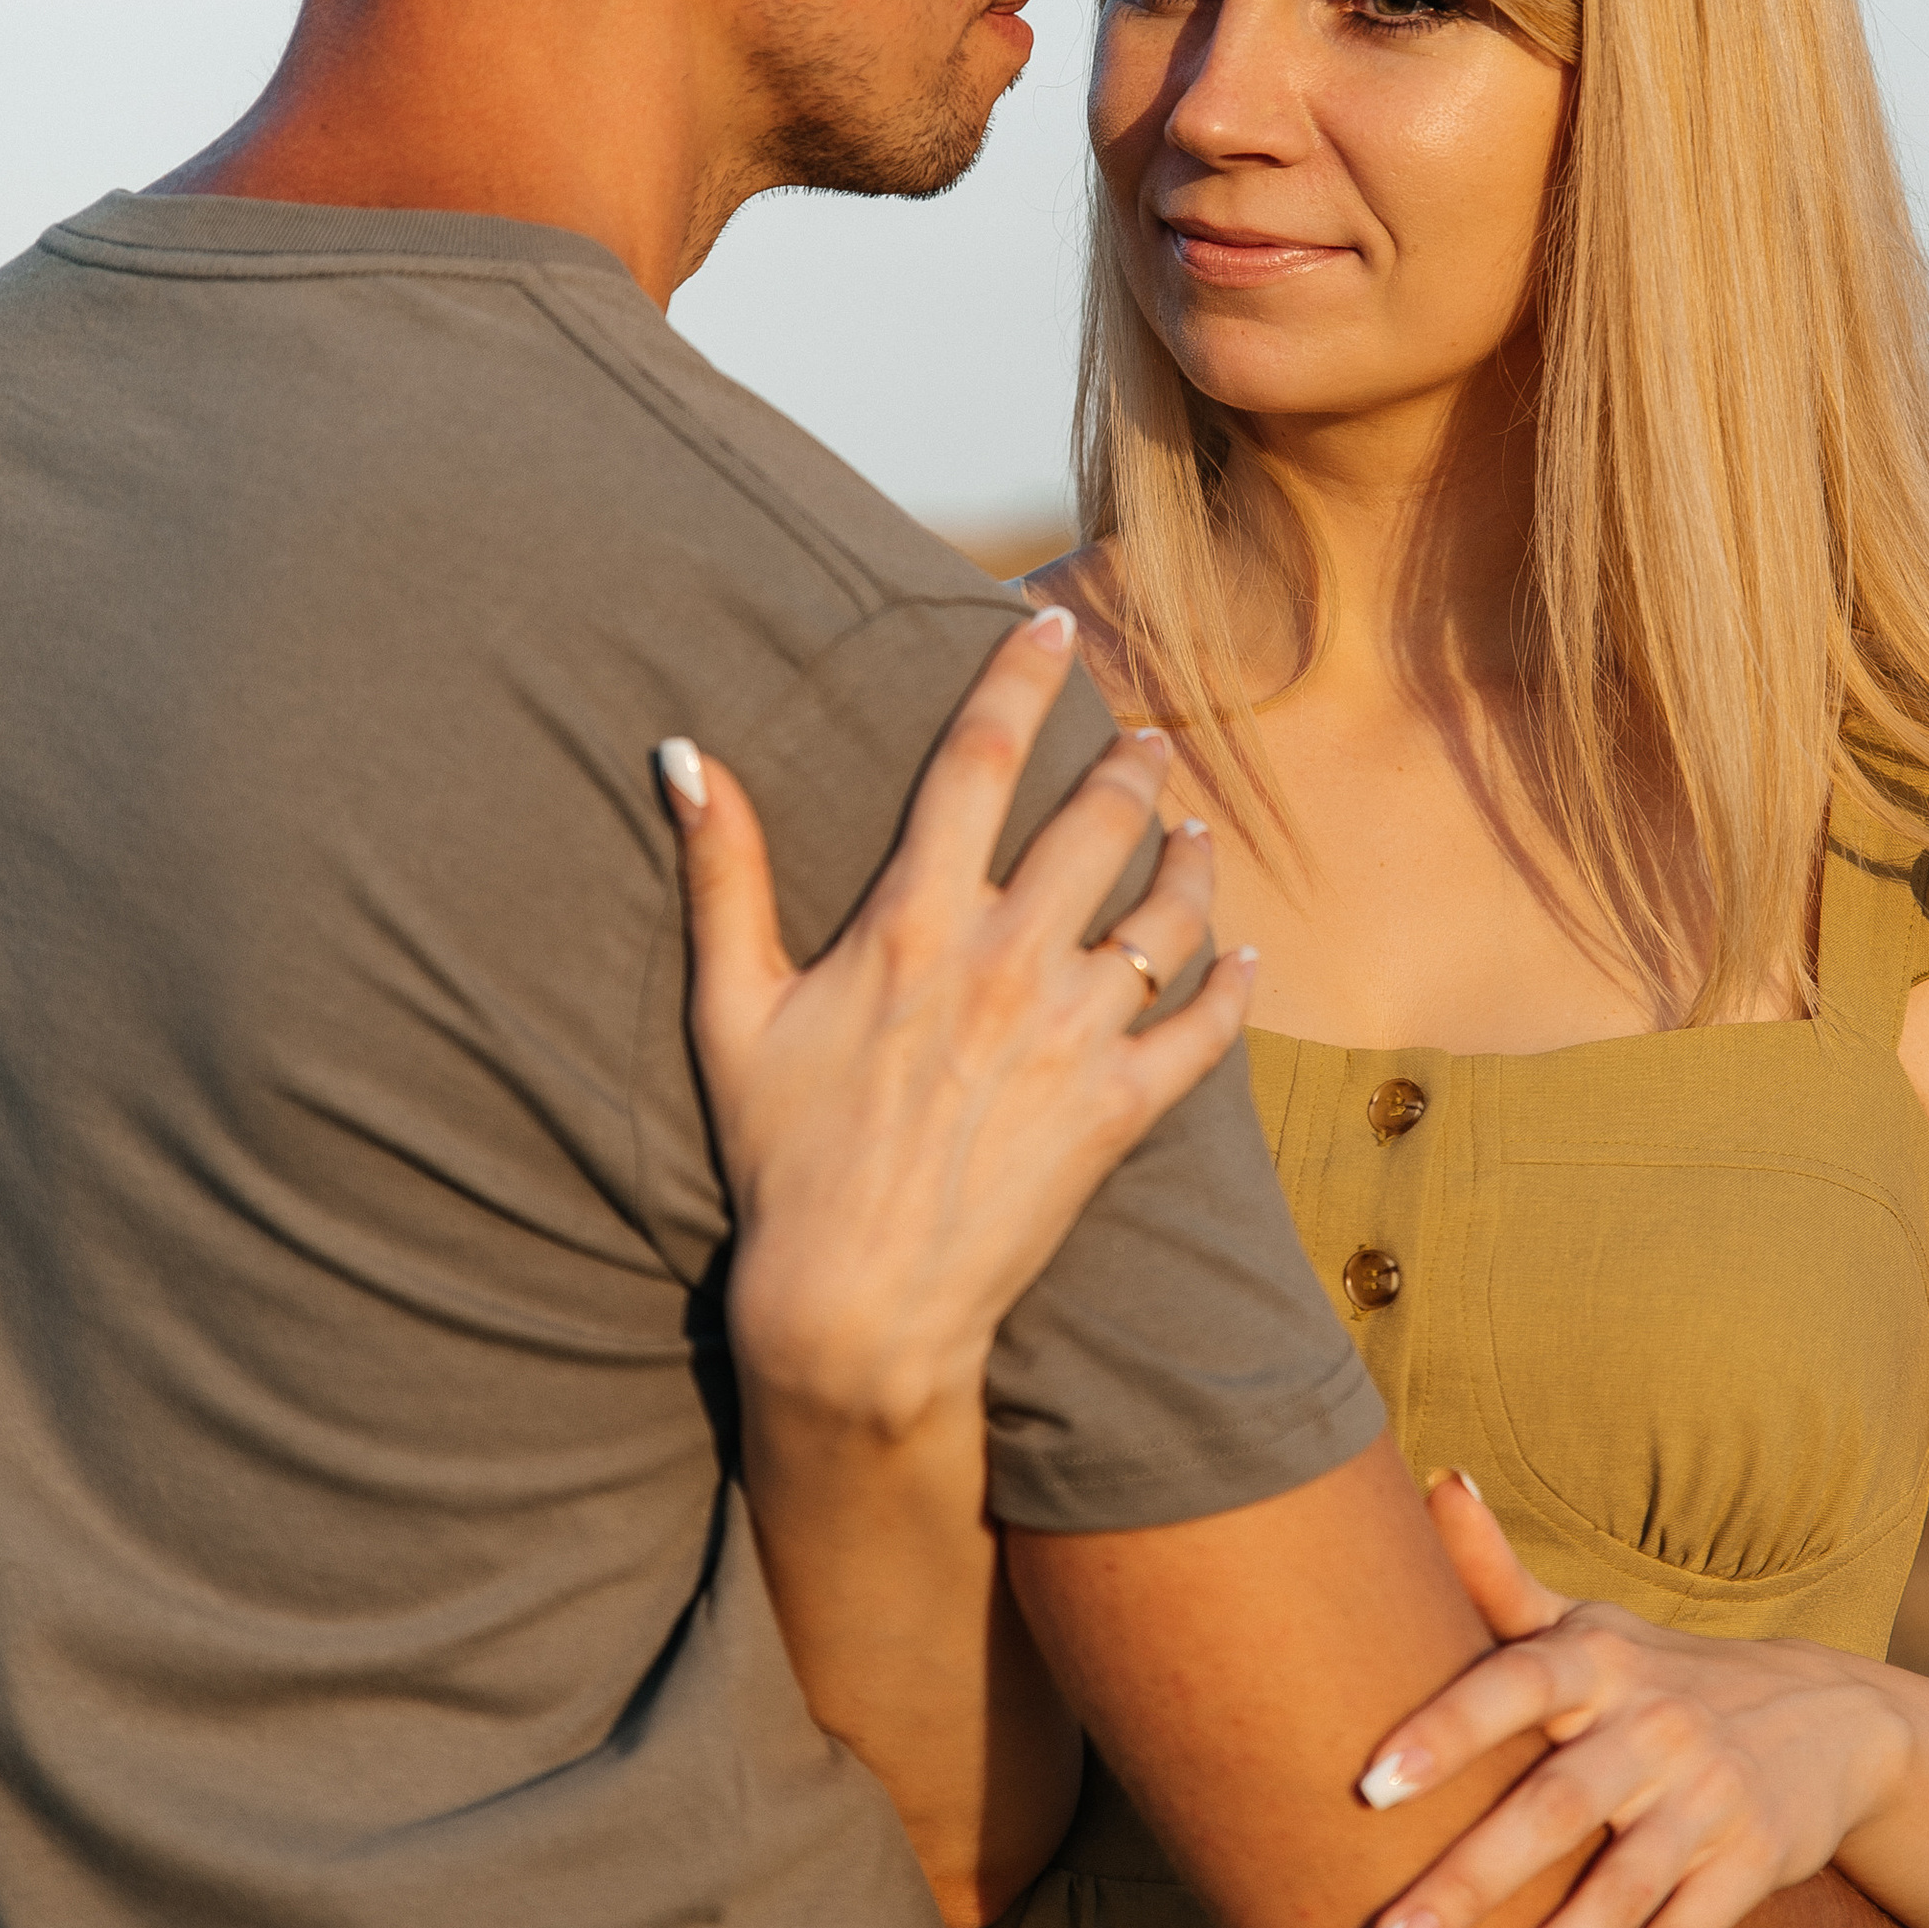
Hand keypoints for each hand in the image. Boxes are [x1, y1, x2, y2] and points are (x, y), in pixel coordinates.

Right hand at [658, 609, 1254, 1437]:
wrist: (853, 1304)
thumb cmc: (781, 1157)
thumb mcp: (732, 1008)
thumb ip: (722, 872)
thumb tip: (683, 754)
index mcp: (912, 922)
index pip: (978, 759)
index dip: (1020, 678)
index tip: (1052, 624)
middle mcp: (1003, 961)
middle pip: (1097, 820)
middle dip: (1132, 762)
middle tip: (1150, 740)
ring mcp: (1070, 1035)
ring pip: (1168, 911)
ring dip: (1192, 857)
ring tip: (1195, 830)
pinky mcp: (1117, 1109)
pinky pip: (1205, 1027)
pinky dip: (1235, 985)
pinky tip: (1245, 957)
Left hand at [1355, 1474, 1912, 1927]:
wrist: (1835, 1716)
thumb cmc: (1660, 1674)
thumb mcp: (1590, 1624)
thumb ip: (1497, 1577)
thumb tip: (1430, 1478)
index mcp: (1595, 1662)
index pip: (1509, 1685)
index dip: (1442, 1731)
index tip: (1365, 1786)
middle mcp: (1649, 1728)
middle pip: (1549, 1814)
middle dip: (1464, 1887)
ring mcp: (1703, 1805)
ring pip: (1608, 1904)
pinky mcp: (1747, 1872)